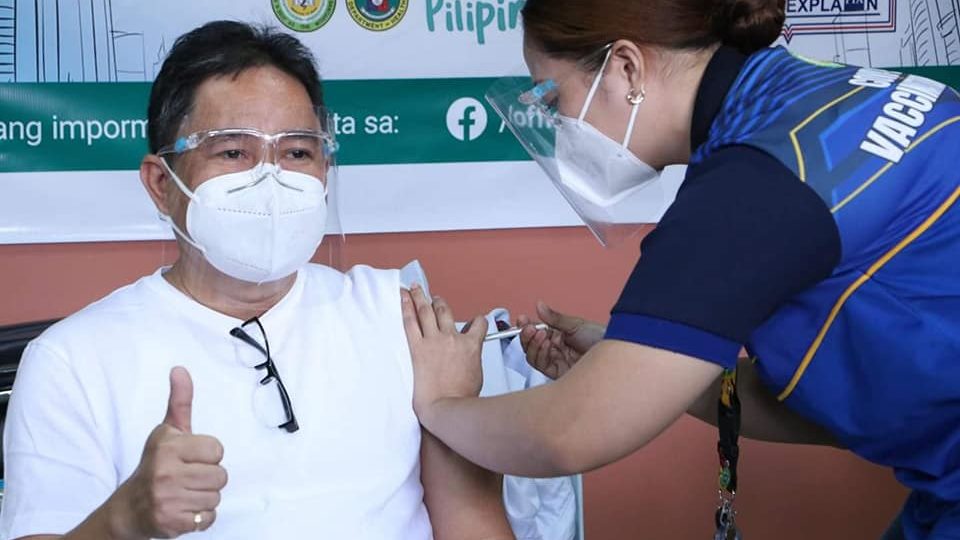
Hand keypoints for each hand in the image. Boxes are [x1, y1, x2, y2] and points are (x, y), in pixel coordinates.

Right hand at [115, 367, 226, 538]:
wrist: (129, 508)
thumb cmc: (155, 465)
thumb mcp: (167, 431)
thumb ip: (180, 401)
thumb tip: (180, 369)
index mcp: (168, 445)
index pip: (217, 450)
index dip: (208, 456)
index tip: (190, 459)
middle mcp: (165, 471)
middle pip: (220, 476)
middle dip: (208, 479)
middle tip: (187, 479)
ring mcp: (166, 498)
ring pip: (215, 497)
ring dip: (204, 498)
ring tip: (184, 494)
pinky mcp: (170, 522)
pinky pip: (208, 518)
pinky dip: (200, 518)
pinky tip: (183, 509)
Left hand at [401, 286, 487, 416]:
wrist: (446, 407)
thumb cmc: (462, 397)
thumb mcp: (477, 374)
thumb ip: (473, 358)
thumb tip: (469, 354)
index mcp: (471, 345)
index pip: (478, 324)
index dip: (477, 321)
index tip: (474, 321)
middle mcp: (452, 338)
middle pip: (446, 312)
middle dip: (439, 302)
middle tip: (434, 297)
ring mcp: (434, 341)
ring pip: (427, 311)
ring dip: (421, 296)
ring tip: (416, 289)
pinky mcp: (417, 348)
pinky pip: (410, 322)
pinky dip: (406, 307)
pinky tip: (403, 297)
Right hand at [517, 302, 605, 379]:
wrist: (614, 352)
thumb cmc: (600, 338)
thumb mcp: (575, 324)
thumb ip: (554, 318)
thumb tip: (539, 306)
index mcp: (558, 337)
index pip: (535, 333)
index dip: (526, 327)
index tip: (522, 319)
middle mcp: (555, 350)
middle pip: (531, 346)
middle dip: (526, 336)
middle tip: (528, 327)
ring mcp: (557, 362)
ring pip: (533, 357)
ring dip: (533, 344)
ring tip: (541, 334)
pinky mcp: (559, 374)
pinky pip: (541, 366)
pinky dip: (540, 354)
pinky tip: (547, 344)